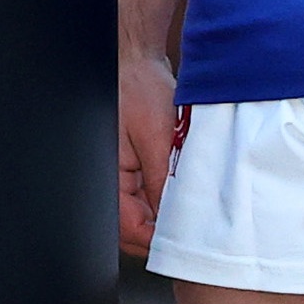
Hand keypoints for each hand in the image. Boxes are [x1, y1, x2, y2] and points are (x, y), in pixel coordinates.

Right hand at [117, 49, 186, 257]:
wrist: (138, 64)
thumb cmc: (138, 89)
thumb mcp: (156, 136)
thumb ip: (161, 180)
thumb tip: (174, 217)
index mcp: (108, 177)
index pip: (130, 228)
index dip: (158, 239)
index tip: (185, 238)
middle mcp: (112, 182)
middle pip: (136, 229)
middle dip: (164, 229)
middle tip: (195, 224)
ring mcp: (124, 178)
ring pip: (147, 216)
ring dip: (169, 212)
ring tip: (191, 197)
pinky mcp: (136, 172)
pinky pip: (152, 197)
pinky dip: (169, 196)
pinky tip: (184, 182)